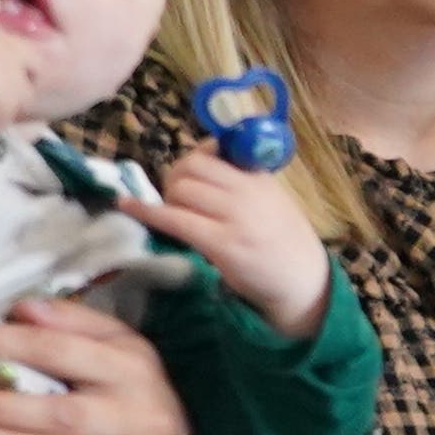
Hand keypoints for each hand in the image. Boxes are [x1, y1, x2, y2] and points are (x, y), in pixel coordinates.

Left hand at [139, 148, 331, 340]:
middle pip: (191, 166)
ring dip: (166, 199)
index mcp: (260, 177)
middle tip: (176, 200)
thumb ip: (242, 182)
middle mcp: (248, 192)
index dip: (193, 160)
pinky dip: (146, 211)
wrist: (306, 284)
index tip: (190, 176)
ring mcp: (236, 218)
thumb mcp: (272, 201)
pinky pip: (174, 219)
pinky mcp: (222, 244)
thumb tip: (198, 165)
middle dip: (174, 179)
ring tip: (172, 215)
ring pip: (180, 189)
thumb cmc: (285, 245)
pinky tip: (128, 207)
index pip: (213, 149)